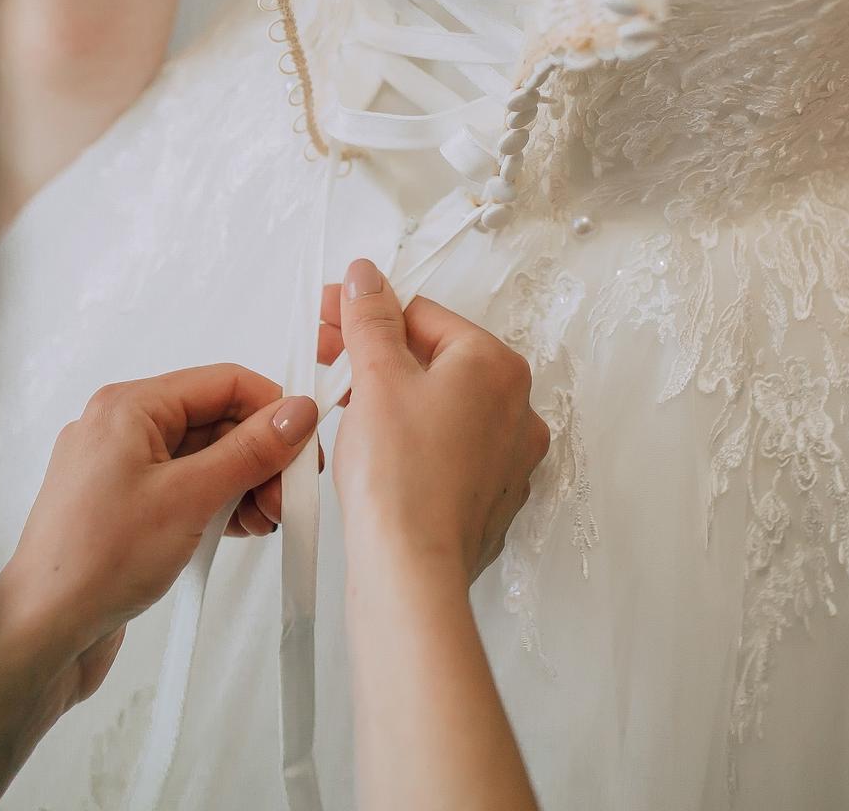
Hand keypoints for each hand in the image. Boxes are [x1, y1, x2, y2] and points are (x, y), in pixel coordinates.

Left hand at [0, 364, 318, 702]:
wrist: (41, 631)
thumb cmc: (95, 561)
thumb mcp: (189, 498)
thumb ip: (249, 451)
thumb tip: (295, 414)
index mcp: (129, 407)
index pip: (223, 383)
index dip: (272, 409)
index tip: (308, 446)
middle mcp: (122, 428)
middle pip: (216, 420)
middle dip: (260, 456)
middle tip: (289, 498)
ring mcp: (122, 469)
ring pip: (204, 458)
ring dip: (243, 484)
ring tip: (265, 522)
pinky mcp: (126, 507)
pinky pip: (185, 488)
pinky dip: (217, 504)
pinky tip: (239, 530)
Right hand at [320, 260, 549, 583]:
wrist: (412, 569)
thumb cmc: (401, 478)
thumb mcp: (376, 377)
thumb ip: (371, 319)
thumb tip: (368, 279)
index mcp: (496, 366)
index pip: (423, 315)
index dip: (367, 314)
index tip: (331, 319)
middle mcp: (518, 408)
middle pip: (436, 359)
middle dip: (378, 356)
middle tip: (330, 362)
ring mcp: (509, 457)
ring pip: (442, 405)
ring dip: (394, 397)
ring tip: (346, 410)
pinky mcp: (491, 495)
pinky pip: (449, 450)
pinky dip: (415, 442)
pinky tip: (379, 453)